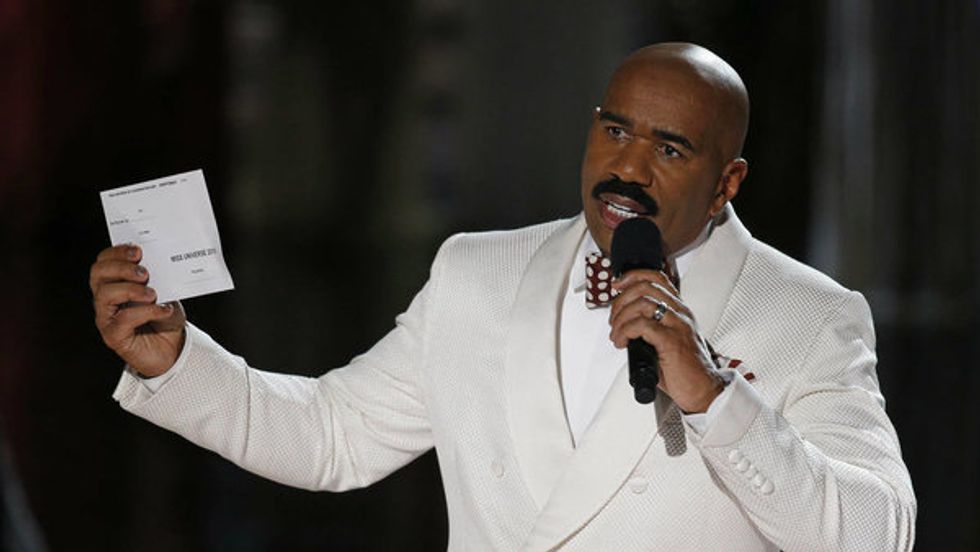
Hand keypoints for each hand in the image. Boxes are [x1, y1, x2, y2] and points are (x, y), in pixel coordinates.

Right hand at [90, 244, 185, 376]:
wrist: (174, 348)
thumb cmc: (165, 317)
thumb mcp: (166, 291)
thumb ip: (159, 277)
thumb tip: (160, 262)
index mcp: (115, 282)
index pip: (104, 261)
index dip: (116, 252)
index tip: (138, 251)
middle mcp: (105, 298)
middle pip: (98, 274)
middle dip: (121, 267)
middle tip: (145, 272)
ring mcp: (106, 317)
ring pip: (105, 295)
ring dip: (131, 289)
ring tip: (152, 294)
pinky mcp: (113, 335)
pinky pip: (123, 319)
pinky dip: (146, 312)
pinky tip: (163, 310)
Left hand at [608, 270, 722, 412]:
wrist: (704, 391)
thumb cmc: (685, 370)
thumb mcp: (669, 340)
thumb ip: (652, 327)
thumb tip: (624, 324)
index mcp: (680, 311)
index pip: (658, 278)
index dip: (633, 277)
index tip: (617, 286)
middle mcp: (681, 313)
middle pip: (645, 287)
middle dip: (620, 301)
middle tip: (613, 321)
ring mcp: (678, 326)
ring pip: (642, 303)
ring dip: (620, 318)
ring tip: (617, 335)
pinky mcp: (672, 341)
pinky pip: (641, 326)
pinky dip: (625, 331)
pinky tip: (622, 342)